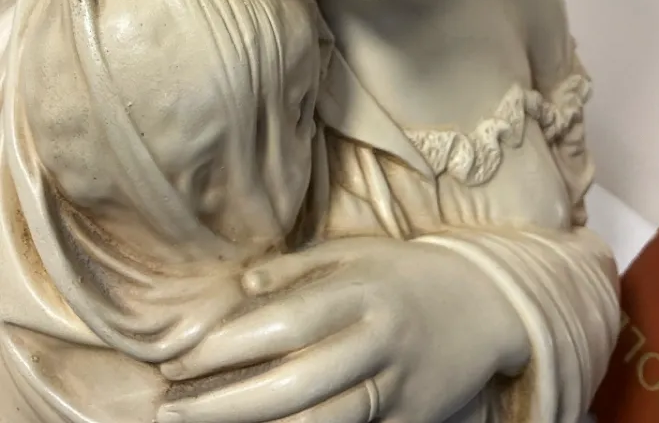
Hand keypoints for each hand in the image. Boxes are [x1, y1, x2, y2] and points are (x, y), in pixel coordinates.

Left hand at [157, 236, 529, 422]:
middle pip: (294, 388)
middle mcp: (380, 342)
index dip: (224, 346)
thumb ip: (297, 270)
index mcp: (363, 290)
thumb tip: (239, 289)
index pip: (284, 324)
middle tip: (169, 410)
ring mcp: (398, 390)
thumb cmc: (405, 273)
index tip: (176, 361)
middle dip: (223, 406)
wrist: (487, 305)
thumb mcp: (356, 253)